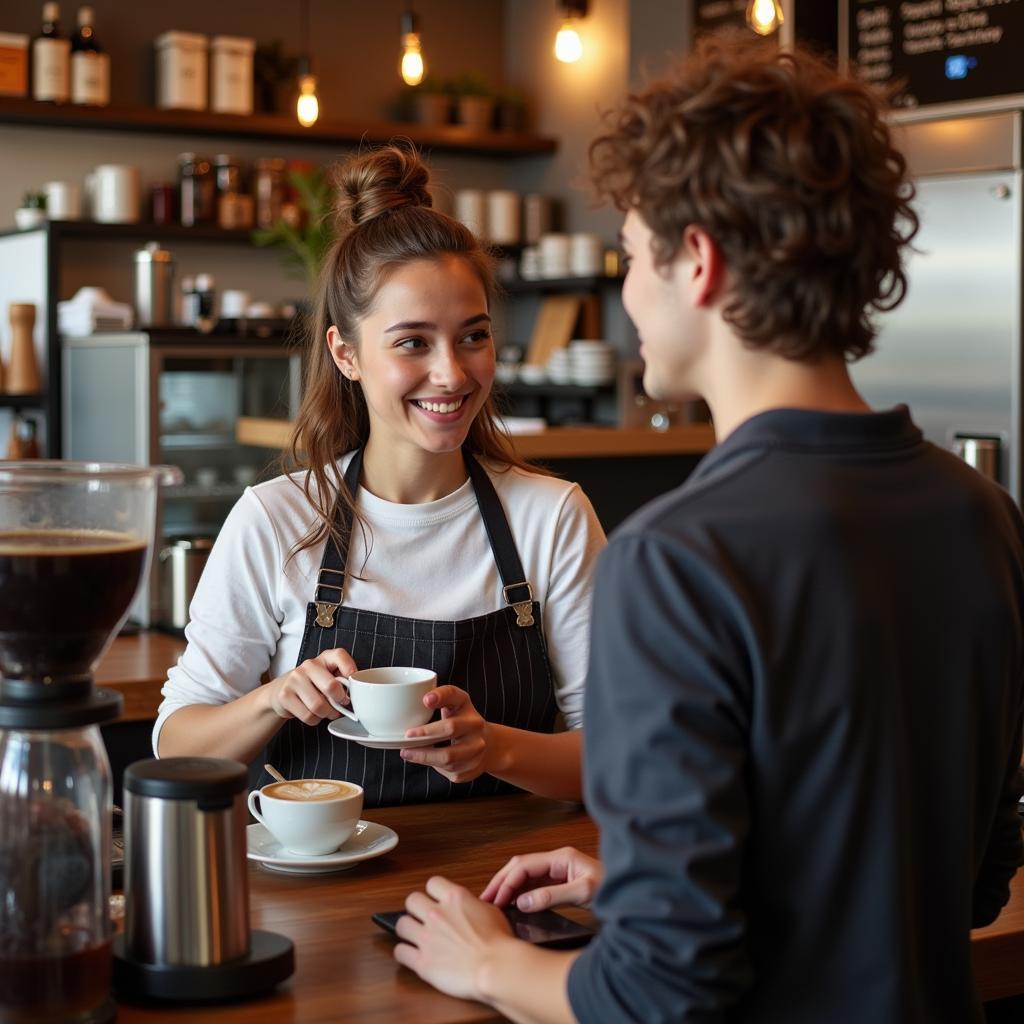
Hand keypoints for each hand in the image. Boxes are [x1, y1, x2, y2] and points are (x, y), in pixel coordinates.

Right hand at [267, 647, 355, 724]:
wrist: (282, 690)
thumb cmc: (313, 684)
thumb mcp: (328, 676)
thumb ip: (342, 681)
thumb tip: (356, 696)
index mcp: (324, 658)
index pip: (339, 655)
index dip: (349, 667)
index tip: (353, 680)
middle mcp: (308, 665)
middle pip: (331, 686)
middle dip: (339, 701)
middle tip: (341, 704)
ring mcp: (294, 679)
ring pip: (319, 705)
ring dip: (327, 713)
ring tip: (327, 711)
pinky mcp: (284, 695)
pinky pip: (308, 715)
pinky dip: (315, 720)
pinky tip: (314, 713)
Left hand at [394, 876, 515, 1001]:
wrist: (496, 967)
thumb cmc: (499, 942)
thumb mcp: (490, 910)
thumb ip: (471, 904)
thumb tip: (466, 907)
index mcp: (454, 897)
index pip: (432, 883)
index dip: (434, 892)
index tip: (435, 899)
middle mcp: (437, 914)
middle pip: (412, 900)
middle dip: (417, 907)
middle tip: (423, 916)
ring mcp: (427, 937)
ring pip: (402, 924)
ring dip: (407, 928)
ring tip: (414, 934)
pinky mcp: (422, 962)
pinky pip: (400, 951)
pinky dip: (404, 952)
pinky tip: (411, 954)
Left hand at [400, 685, 487, 783]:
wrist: (489, 745)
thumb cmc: (463, 722)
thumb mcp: (455, 705)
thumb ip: (441, 697)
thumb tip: (425, 700)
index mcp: (467, 707)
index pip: (455, 697)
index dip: (440, 697)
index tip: (426, 700)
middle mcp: (476, 727)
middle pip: (450, 728)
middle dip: (426, 734)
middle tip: (406, 737)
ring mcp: (477, 749)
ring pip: (447, 757)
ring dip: (424, 756)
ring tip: (408, 752)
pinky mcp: (473, 769)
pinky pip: (449, 771)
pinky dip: (435, 766)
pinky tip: (428, 761)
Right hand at [480, 846, 602, 910]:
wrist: (631, 893)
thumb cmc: (612, 888)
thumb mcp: (583, 893)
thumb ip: (552, 896)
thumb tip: (523, 901)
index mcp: (561, 857)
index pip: (524, 865)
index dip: (507, 881)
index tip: (496, 898)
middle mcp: (557, 860)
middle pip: (520, 866)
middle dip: (501, 880)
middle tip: (485, 899)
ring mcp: (558, 870)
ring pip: (524, 874)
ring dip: (508, 886)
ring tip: (493, 902)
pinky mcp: (560, 881)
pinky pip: (533, 884)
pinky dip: (519, 892)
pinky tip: (511, 903)